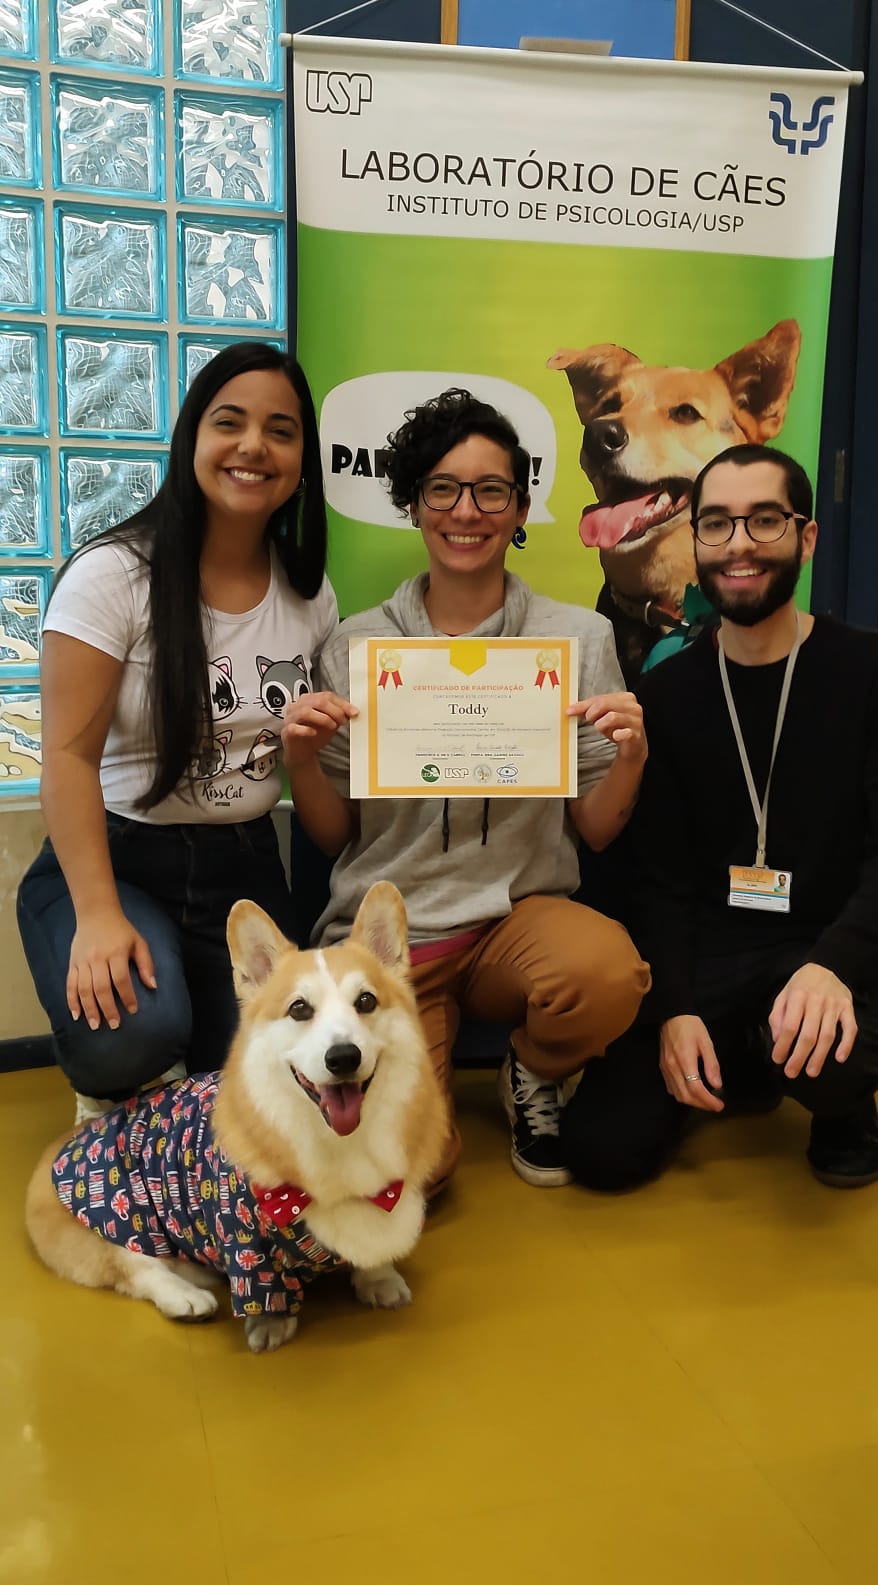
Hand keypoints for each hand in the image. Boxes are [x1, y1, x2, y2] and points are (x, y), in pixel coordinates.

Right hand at [68, 906, 156, 1030]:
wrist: (96, 913)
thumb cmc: (121, 930)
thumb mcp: (139, 942)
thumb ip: (146, 964)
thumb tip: (152, 986)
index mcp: (116, 953)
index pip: (121, 979)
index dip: (127, 997)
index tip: (132, 1010)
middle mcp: (97, 958)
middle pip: (101, 988)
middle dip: (107, 1008)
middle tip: (114, 1024)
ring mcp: (82, 961)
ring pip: (84, 989)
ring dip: (89, 1009)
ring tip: (95, 1025)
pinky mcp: (72, 963)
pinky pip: (70, 984)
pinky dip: (72, 1000)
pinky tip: (76, 1014)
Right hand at [281, 691, 356, 769]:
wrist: (303, 752)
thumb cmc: (315, 734)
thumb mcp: (331, 723)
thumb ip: (339, 715)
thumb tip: (353, 711)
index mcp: (309, 700)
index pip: (326, 696)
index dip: (342, 703)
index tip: (354, 713)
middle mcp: (298, 705)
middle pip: (317, 701)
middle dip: (334, 711)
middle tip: (343, 721)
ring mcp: (290, 718)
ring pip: (305, 711)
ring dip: (323, 718)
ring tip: (332, 726)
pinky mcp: (287, 731)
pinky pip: (294, 727)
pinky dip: (305, 730)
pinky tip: (314, 733)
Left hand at [569, 692, 646, 762]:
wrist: (633, 745)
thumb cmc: (617, 727)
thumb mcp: (603, 715)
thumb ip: (588, 709)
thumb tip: (571, 709)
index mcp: (625, 698)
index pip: (600, 698)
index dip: (583, 705)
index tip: (570, 711)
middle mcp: (633, 707)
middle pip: (605, 704)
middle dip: (592, 713)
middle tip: (588, 720)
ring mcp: (636, 721)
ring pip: (612, 717)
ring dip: (601, 724)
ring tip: (600, 728)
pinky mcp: (636, 734)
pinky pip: (624, 733)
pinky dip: (616, 735)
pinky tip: (614, 736)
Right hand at [660, 1015, 724, 1111]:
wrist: (671, 1014)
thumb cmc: (691, 1026)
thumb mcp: (706, 1042)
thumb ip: (712, 1065)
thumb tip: (717, 1085)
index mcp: (685, 1061)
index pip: (696, 1089)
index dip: (708, 1101)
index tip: (720, 1105)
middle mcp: (672, 1068)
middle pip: (686, 1096)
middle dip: (702, 1105)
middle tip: (715, 1106)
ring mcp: (665, 1069)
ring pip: (677, 1095)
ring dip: (692, 1102)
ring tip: (705, 1101)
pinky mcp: (662, 1067)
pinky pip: (671, 1088)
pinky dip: (682, 1095)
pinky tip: (691, 1092)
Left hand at [769, 963, 856, 1078]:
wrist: (824, 966)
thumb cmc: (800, 985)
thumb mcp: (783, 995)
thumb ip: (777, 1016)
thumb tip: (778, 1040)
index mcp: (798, 996)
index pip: (790, 1026)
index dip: (783, 1045)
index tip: (778, 1059)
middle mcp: (817, 1001)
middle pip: (808, 1035)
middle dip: (799, 1057)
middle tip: (792, 1072)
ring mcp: (834, 1005)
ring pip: (827, 1035)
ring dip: (819, 1056)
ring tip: (811, 1072)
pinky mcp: (847, 1008)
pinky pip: (850, 1028)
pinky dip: (846, 1044)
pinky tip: (839, 1058)